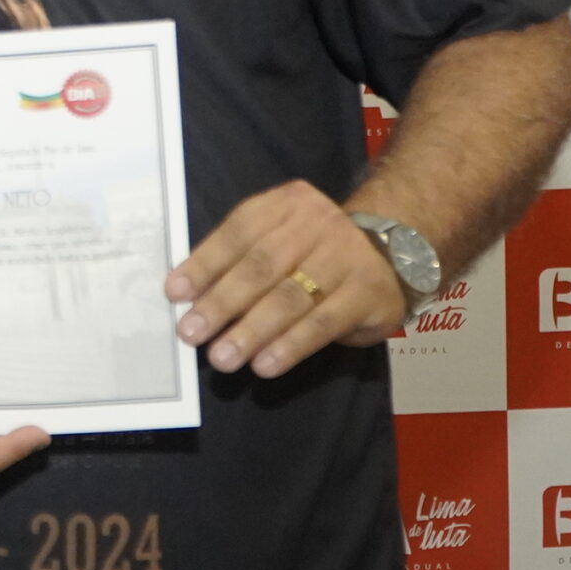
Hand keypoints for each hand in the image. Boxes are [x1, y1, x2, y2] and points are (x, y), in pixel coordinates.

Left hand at [164, 180, 404, 378]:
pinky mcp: (368, 292)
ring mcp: (346, 256)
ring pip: (290, 297)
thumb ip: (240, 260)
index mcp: (284, 205)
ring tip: (222, 357)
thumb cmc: (316, 251)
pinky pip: (322, 322)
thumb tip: (190, 298)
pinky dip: (290, 345)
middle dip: (222, 303)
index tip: (175, 294)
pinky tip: (265, 364)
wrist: (395, 250)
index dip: (204, 264)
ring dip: (251, 331)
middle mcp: (316, 224)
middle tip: (191, 334)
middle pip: (261, 266)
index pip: (237, 233)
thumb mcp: (279, 239)